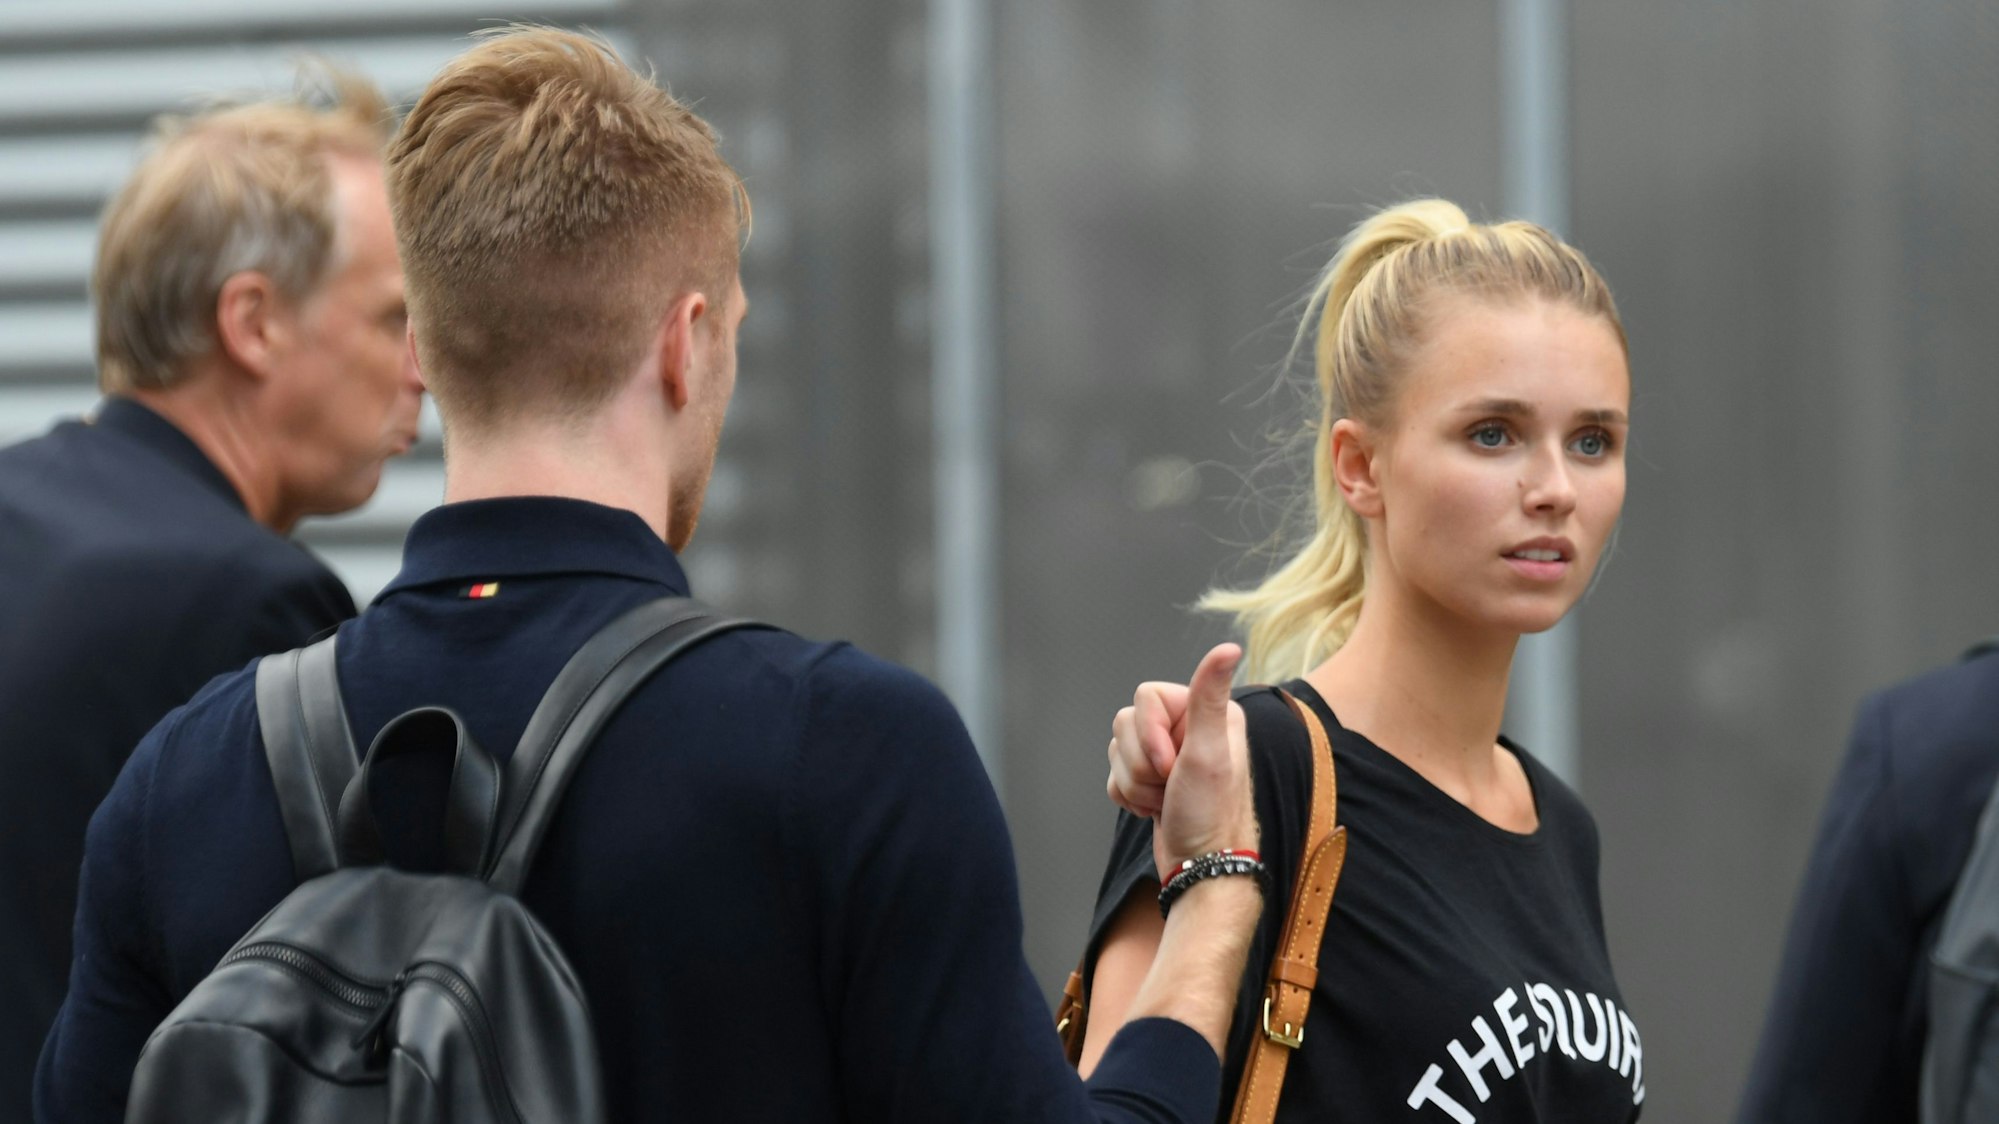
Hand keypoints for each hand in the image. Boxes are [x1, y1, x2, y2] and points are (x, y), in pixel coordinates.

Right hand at [1125, 644, 1255, 879]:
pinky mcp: (1150, 780)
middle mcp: (1188, 729)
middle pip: (1126, 725)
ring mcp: (1168, 755)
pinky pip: (1114, 775)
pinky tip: (1155, 809)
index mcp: (1206, 712)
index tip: (1171, 764)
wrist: (1200, 867)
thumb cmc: (1210, 813)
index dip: (1149, 734)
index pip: (1145, 697)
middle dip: (1142, 764)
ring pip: (1117, 751)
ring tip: (1165, 801)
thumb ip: (1209, 695)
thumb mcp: (1209, 751)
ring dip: (1135, 784)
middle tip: (1171, 785)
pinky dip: (1128, 796)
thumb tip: (1229, 647)